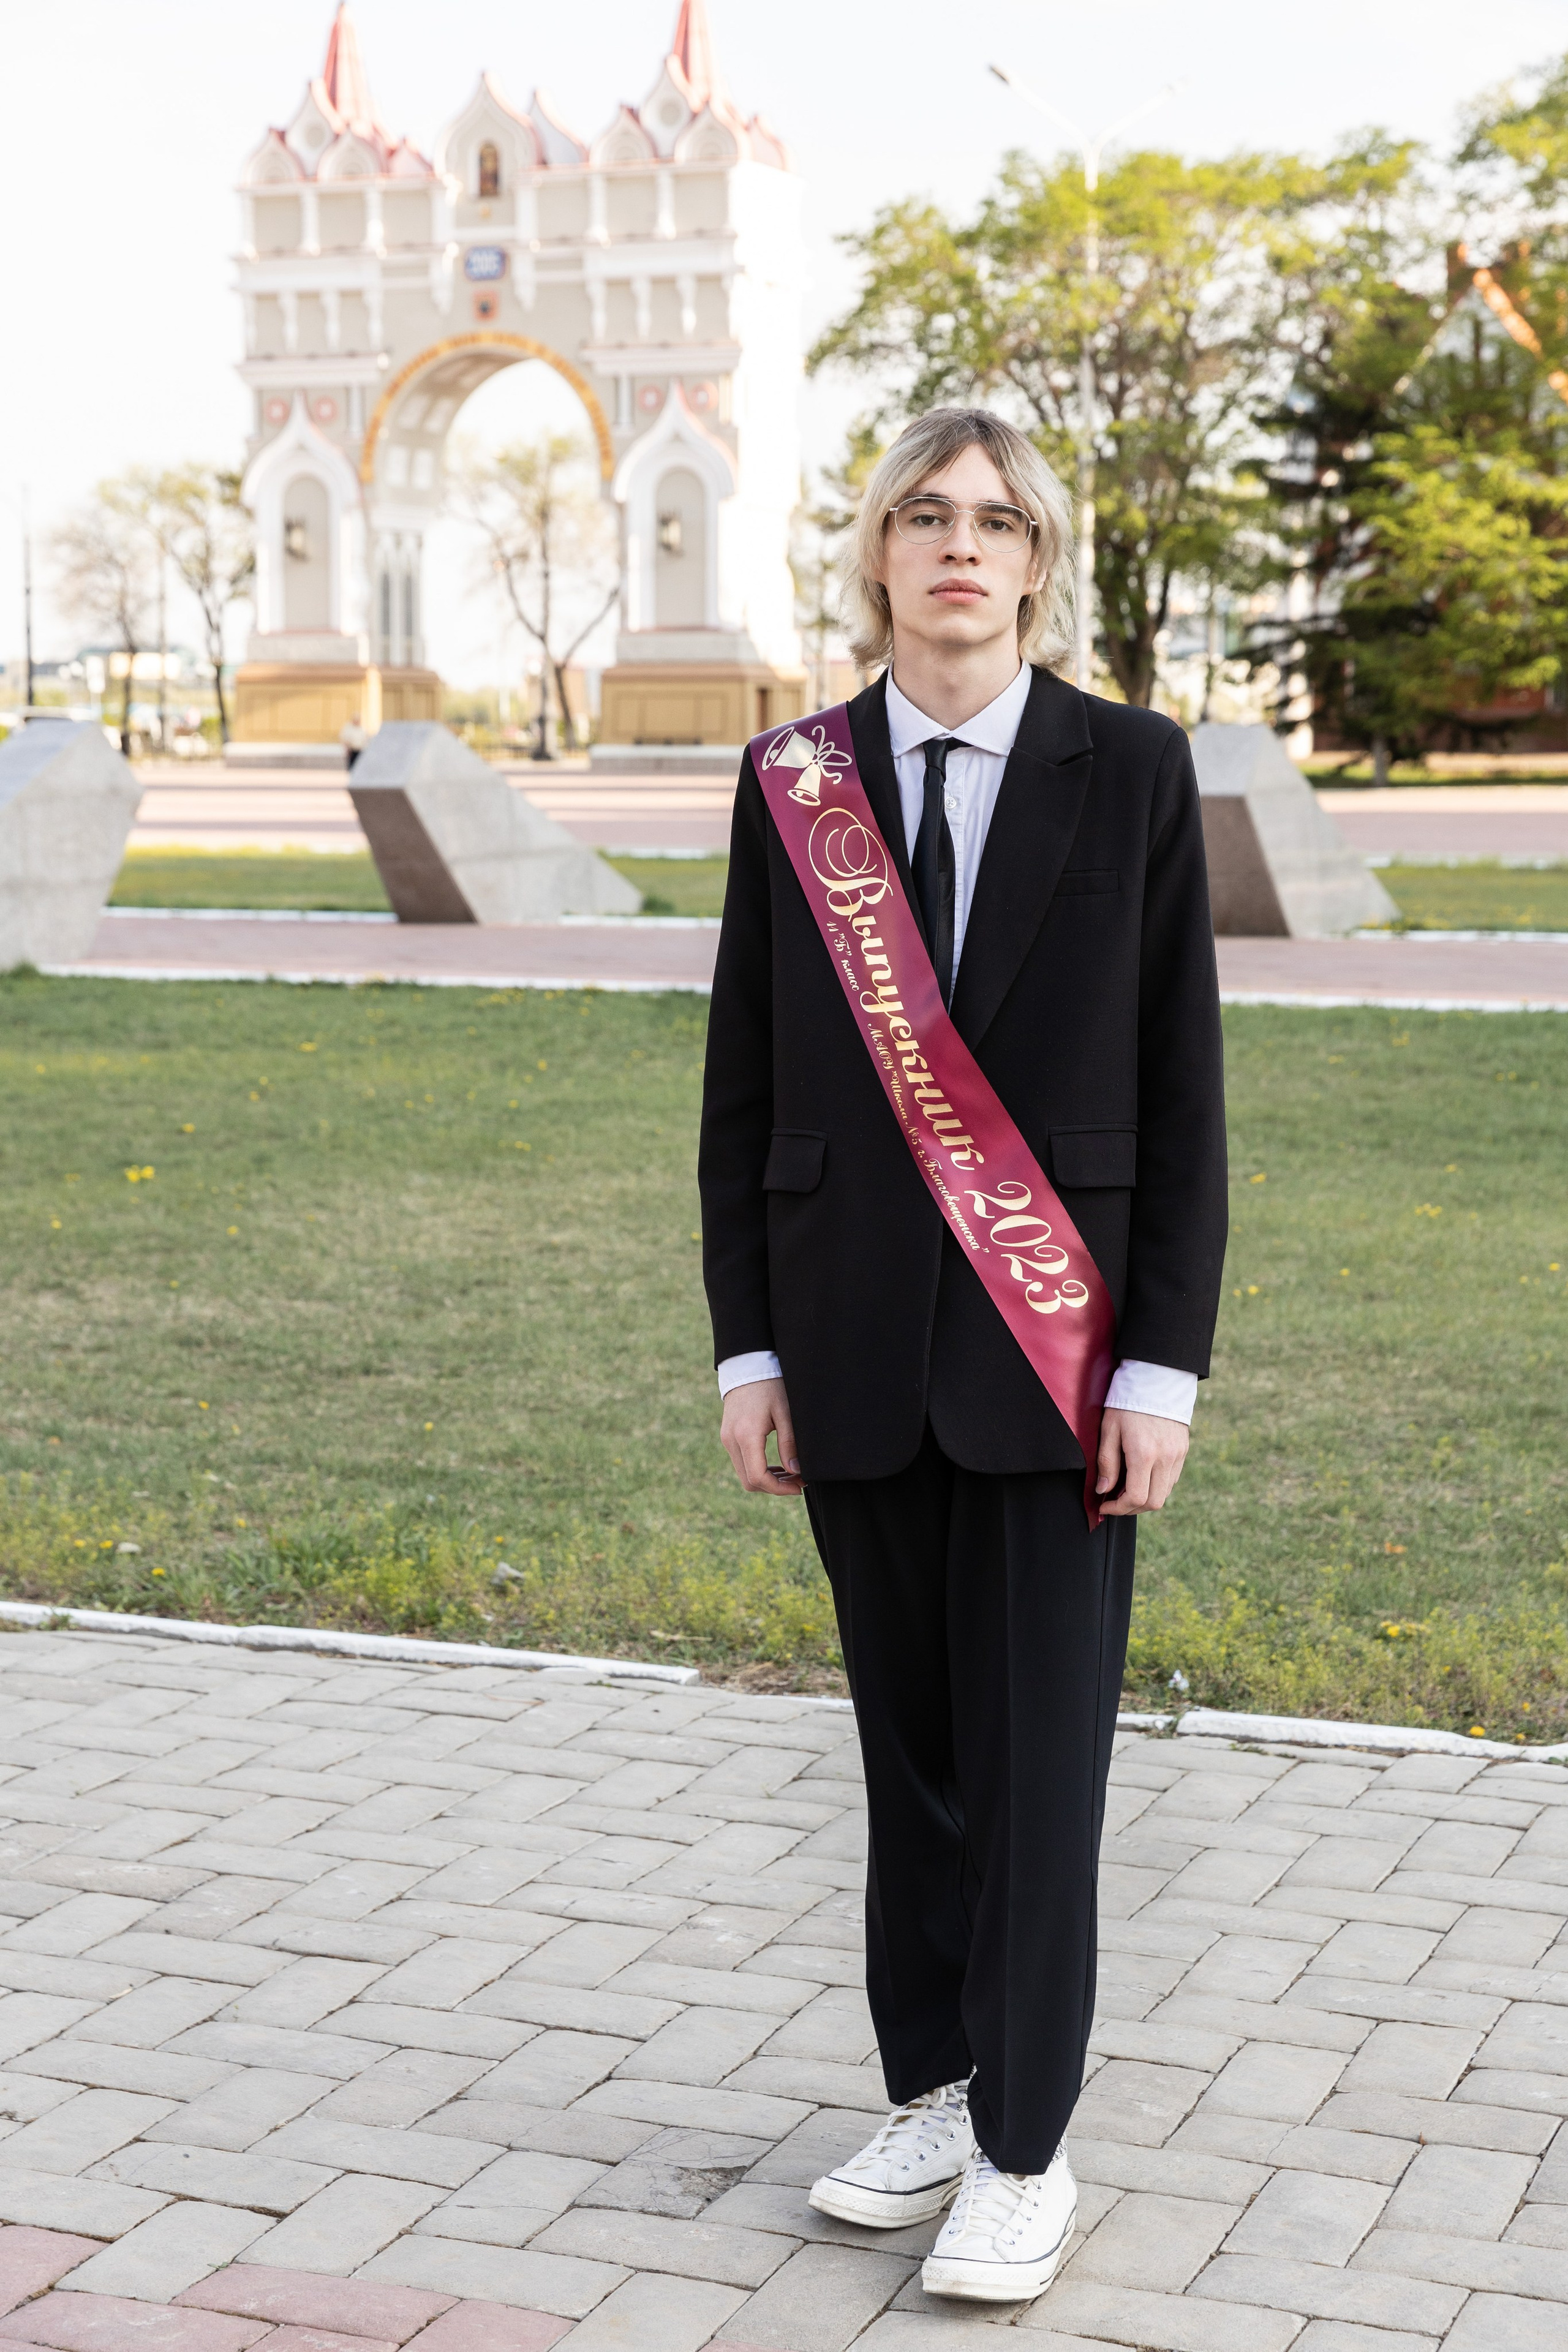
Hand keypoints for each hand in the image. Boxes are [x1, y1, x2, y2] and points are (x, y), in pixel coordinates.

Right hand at [720, 1376, 802, 1496]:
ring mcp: (727, 1440)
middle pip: (749, 1482)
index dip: (779, 1489)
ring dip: (767, 1480)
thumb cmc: (770, 1386)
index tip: (799, 1487)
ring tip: (792, 1474)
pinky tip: (778, 1466)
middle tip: (799, 1482)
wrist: (747, 1367)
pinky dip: (759, 1469)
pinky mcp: (728, 1437)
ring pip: (744, 1474)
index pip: (758, 1477)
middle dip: (775, 1487)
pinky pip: (741, 1463)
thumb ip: (790, 1443)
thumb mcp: (785, 1413)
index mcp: (746, 1435)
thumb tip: (796, 1471)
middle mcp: (731, 1441)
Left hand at [1096, 1407, 1188, 1515]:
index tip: (1104, 1505)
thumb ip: (1106, 1462)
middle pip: (1153, 1503)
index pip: (1135, 1497)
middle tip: (1115, 1502)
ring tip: (1127, 1488)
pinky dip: (1157, 1485)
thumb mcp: (1109, 1429)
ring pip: (1165, 1493)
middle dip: (1132, 1509)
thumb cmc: (1127, 1402)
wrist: (1157, 1379)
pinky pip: (1172, 1479)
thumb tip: (1103, 1490)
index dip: (1117, 1508)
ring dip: (1145, 1498)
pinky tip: (1142, 1476)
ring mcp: (1177, 1455)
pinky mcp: (1183, 1451)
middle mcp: (1165, 1458)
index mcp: (1143, 1454)